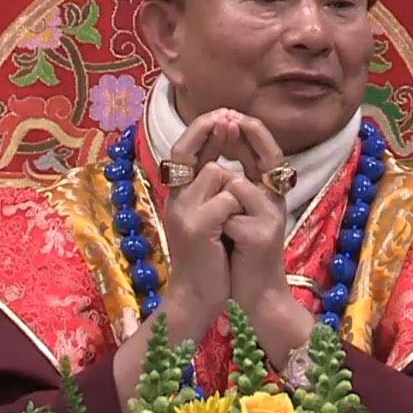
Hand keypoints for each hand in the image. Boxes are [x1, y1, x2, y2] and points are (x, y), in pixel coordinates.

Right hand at [157, 112, 242, 329]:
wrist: (197, 298)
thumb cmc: (209, 259)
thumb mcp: (207, 218)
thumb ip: (210, 190)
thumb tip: (222, 160)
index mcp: (178, 196)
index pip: (184, 149)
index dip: (204, 128)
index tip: (225, 114)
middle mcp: (174, 199)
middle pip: (188, 149)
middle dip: (211, 129)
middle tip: (232, 116)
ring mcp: (183, 212)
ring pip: (216, 173)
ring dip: (236, 186)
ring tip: (233, 218)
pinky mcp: (197, 228)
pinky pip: (227, 199)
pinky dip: (238, 207)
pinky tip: (235, 229)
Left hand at [219, 113, 289, 307]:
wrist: (255, 296)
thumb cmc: (241, 255)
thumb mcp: (238, 214)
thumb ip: (235, 185)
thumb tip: (220, 155)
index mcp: (270, 195)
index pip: (266, 152)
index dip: (251, 130)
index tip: (230, 113)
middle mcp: (276, 201)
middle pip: (265, 156)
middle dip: (243, 135)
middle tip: (228, 116)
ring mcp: (272, 218)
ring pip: (237, 184)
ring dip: (220, 199)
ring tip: (222, 225)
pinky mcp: (262, 237)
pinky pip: (230, 214)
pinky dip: (221, 226)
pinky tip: (226, 243)